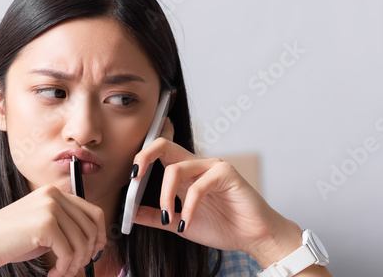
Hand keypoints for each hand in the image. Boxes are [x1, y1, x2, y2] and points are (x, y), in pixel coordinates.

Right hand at [0, 185, 105, 276]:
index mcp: (54, 193)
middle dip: (88, 253)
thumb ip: (65, 227)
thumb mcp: (43, 226)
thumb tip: (92, 243)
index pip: (93, 212)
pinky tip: (52, 274)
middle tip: (75, 268)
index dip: (99, 235)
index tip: (94, 252)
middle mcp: (54, 196)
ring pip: (82, 242)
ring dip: (74, 264)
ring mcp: (50, 208)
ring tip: (62, 273)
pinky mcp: (46, 224)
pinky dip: (64, 268)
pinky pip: (68, 252)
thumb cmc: (10, 239)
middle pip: (91, 228)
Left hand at [130, 120, 303, 266]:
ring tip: (169, 219)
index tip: (130, 178)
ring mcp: (212, 167)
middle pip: (164, 145)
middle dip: (144, 156)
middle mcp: (196, 165)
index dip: (141, 159)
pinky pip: (198, 186)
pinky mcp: (227, 174)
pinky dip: (187, 207)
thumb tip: (130, 213)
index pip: (159, 153)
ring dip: (165, 197)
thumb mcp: (179, 224)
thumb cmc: (223, 227)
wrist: (253, 238)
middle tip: (134, 177)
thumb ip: (156, 216)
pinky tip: (186, 223)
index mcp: (184, 173)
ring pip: (175, 169)